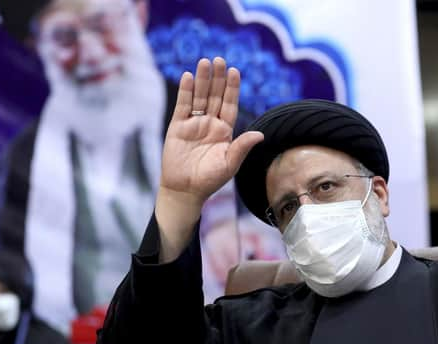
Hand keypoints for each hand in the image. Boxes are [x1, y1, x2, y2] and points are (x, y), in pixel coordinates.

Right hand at [159, 57, 263, 205]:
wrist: (185, 190)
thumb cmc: (209, 180)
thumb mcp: (229, 164)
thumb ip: (242, 147)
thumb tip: (260, 134)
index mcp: (225, 131)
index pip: (230, 104)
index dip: (232, 88)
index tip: (235, 72)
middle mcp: (210, 124)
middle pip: (215, 96)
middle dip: (217, 78)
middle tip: (219, 59)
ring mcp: (194, 124)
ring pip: (199, 97)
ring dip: (202, 80)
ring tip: (205, 62)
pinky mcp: (178, 127)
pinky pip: (183, 106)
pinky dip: (186, 92)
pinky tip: (188, 76)